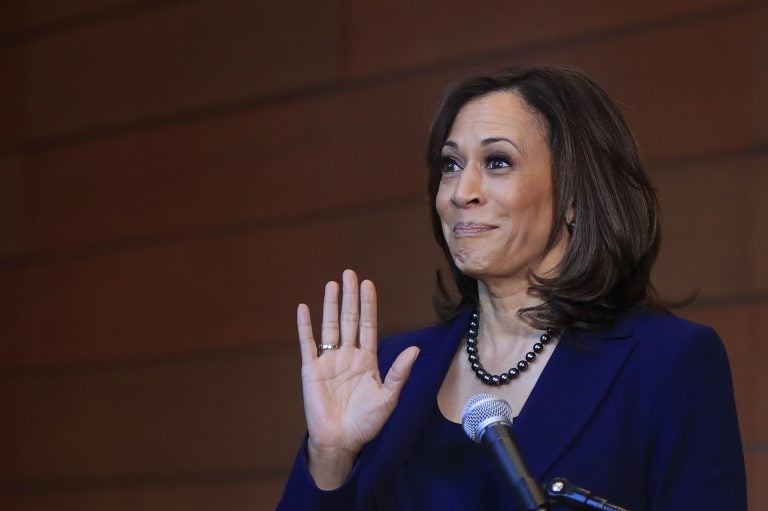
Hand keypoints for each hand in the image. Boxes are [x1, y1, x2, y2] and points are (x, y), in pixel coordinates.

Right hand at [297, 269, 418, 488]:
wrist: (341, 441)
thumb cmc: (366, 423)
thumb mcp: (388, 397)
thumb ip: (398, 372)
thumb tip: (415, 349)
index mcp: (366, 360)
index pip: (367, 325)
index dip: (368, 305)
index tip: (368, 284)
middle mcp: (347, 356)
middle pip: (349, 320)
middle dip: (350, 297)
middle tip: (349, 273)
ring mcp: (329, 361)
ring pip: (330, 326)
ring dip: (330, 305)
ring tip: (331, 284)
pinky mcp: (312, 370)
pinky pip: (307, 343)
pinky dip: (305, 326)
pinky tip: (304, 308)